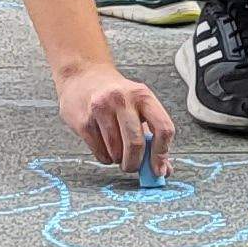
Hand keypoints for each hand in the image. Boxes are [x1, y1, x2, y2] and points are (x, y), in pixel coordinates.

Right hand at [57, 63, 176, 174]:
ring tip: (117, 151)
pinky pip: (100, 152)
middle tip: (133, 167)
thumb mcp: (139, 107)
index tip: (158, 169)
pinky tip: (105, 147)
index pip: (163, 128)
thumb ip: (153, 137)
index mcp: (143, 95)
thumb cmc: (116, 97)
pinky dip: (105, 158)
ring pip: (116, 151)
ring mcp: (101, 108)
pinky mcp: (83, 120)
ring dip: (119, 159)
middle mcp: (122, 99)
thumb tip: (164, 170)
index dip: (161, 154)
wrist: (83, 77)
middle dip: (135, 163)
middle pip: (136, 144)